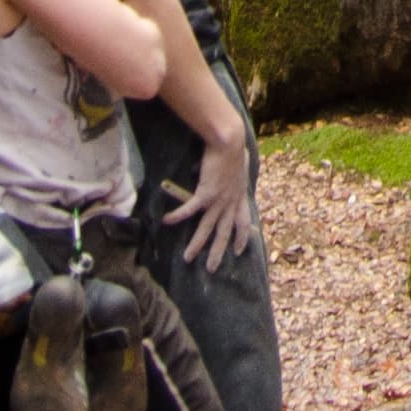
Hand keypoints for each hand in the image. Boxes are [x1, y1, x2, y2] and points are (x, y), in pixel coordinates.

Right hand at [176, 119, 256, 273]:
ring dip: (196, 245)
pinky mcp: (205, 194)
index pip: (243, 224)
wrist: (229, 142)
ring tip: (187, 258)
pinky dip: (178, 216)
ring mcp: (218, 201)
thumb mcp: (240, 166)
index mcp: (239, 198)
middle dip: (217, 252)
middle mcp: (230, 203)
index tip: (237, 252)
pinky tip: (166, 222)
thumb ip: (236, 174)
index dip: (241, 239)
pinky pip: (189, 209)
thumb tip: (233, 168)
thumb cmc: (234, 149)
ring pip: (206, 228)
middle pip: (224, 233)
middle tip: (210, 269)